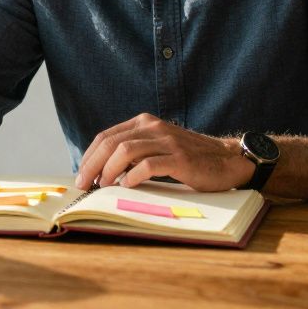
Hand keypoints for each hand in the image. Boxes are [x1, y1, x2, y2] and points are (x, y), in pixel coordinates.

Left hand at [73, 113, 255, 191]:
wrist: (227, 160)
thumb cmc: (189, 158)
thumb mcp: (157, 147)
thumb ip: (134, 152)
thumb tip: (101, 172)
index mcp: (144, 122)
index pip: (106, 136)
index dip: (89, 156)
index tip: (81, 175)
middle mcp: (153, 127)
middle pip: (111, 143)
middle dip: (92, 165)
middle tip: (84, 184)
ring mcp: (167, 141)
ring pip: (125, 151)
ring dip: (108, 171)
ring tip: (103, 186)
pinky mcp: (179, 158)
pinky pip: (148, 165)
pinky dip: (132, 177)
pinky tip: (127, 186)